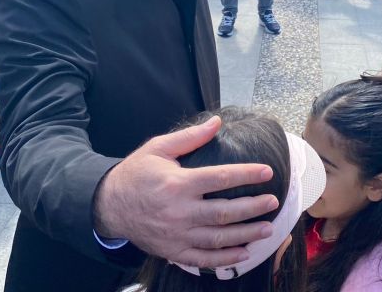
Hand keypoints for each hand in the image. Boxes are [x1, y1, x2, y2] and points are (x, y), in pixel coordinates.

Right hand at [93, 115, 277, 267]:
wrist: (109, 205)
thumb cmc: (136, 173)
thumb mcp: (158, 148)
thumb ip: (189, 138)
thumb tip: (216, 122)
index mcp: (178, 184)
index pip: (220, 178)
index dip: (246, 174)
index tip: (267, 171)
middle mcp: (179, 211)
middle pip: (224, 211)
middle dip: (252, 207)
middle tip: (273, 201)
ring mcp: (176, 234)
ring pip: (218, 238)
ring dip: (246, 234)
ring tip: (267, 228)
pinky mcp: (173, 250)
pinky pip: (204, 259)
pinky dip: (226, 259)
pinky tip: (244, 253)